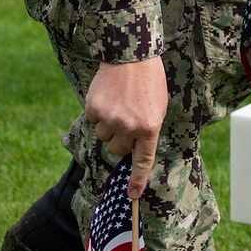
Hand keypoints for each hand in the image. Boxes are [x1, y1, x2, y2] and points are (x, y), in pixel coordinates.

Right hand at [84, 57, 168, 198]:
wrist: (131, 55)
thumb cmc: (149, 81)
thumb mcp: (157, 107)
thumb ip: (146, 129)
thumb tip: (132, 149)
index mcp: (149, 127)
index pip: (143, 160)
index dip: (138, 180)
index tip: (133, 196)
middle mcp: (129, 127)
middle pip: (118, 149)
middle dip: (121, 139)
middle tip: (126, 118)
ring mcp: (110, 119)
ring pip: (104, 136)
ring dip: (108, 125)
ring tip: (118, 103)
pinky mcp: (94, 109)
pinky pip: (93, 120)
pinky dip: (98, 111)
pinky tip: (108, 96)